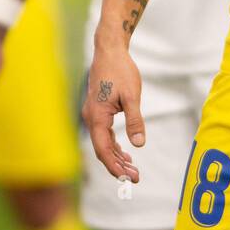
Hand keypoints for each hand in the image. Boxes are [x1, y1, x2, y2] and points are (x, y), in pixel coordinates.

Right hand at [81, 44, 144, 182]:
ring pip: (103, 143)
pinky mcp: (97, 110)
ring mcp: (92, 114)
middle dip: (117, 165)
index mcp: (97, 116)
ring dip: (116, 156)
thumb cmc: (120, 70)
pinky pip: (103, 134)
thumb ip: (135, 120)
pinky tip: (125, 152)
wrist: (110, 51)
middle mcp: (91, 118)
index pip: (103, 149)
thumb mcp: (132, 96)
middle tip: (135, 177)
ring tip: (132, 168)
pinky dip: (113, 145)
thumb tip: (139, 143)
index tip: (127, 178)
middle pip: (102, 149)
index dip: (114, 166)